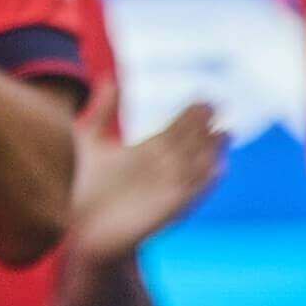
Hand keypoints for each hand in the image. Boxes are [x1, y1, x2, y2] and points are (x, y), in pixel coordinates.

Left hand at [68, 86, 226, 266]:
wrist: (80, 227)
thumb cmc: (87, 185)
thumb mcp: (91, 139)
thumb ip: (103, 110)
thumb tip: (110, 78)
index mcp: (148, 152)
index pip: (178, 129)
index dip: (192, 115)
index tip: (206, 96)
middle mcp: (162, 169)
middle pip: (190, 144)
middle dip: (203, 127)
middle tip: (215, 105)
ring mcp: (166, 189)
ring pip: (196, 167)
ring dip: (211, 152)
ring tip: (224, 132)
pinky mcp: (166, 210)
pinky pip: (191, 195)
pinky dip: (204, 182)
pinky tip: (217, 168)